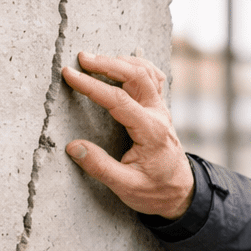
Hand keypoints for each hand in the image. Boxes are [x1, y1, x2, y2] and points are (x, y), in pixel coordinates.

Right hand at [61, 50, 194, 218]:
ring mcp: (161, 110)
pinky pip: (153, 79)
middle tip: (81, 59)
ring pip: (146, 73)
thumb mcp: (127, 187)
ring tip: (94, 60)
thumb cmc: (155, 190)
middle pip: (136, 76)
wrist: (181, 191)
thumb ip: (100, 168)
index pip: (119, 100)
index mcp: (151, 132)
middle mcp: (159, 115)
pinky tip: (123, 61)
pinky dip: (137, 65)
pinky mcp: (159, 109)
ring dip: (120, 62)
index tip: (70, 75)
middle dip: (107, 64)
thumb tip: (74, 147)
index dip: (92, 86)